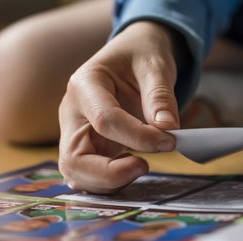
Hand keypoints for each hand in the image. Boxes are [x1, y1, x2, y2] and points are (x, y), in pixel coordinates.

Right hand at [59, 21, 181, 192]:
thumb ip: (160, 96)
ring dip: (109, 182)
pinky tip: (134, 170)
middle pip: (73, 158)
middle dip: (109, 173)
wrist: (133, 56)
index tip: (170, 141)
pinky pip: (89, 176)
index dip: (139, 137)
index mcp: (84, 84)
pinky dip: (110, 183)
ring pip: (76, 174)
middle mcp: (72, 112)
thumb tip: (168, 128)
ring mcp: (76, 133)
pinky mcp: (88, 147)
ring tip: (142, 167)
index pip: (105, 121)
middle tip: (145, 167)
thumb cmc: (141, 56)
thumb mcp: (155, 65)